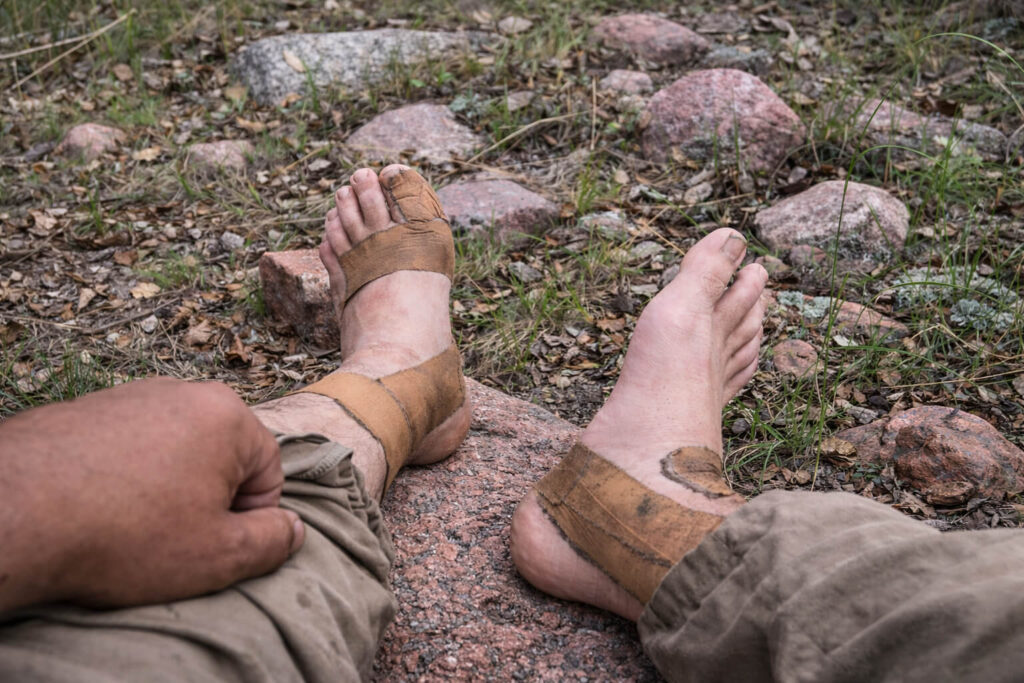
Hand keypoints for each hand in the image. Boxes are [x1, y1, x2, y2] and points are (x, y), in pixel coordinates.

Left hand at [0, 378, 303, 611]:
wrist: (11, 513)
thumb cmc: (121, 533)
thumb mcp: (217, 555)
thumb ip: (272, 541)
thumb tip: (292, 530)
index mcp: (227, 417)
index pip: (268, 472)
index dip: (246, 518)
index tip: (210, 541)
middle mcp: (183, 393)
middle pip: (221, 456)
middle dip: (204, 499)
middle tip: (169, 538)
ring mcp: (132, 395)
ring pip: (174, 451)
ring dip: (164, 489)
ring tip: (128, 526)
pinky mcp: (89, 408)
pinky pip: (129, 447)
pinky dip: (122, 478)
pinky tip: (98, 509)